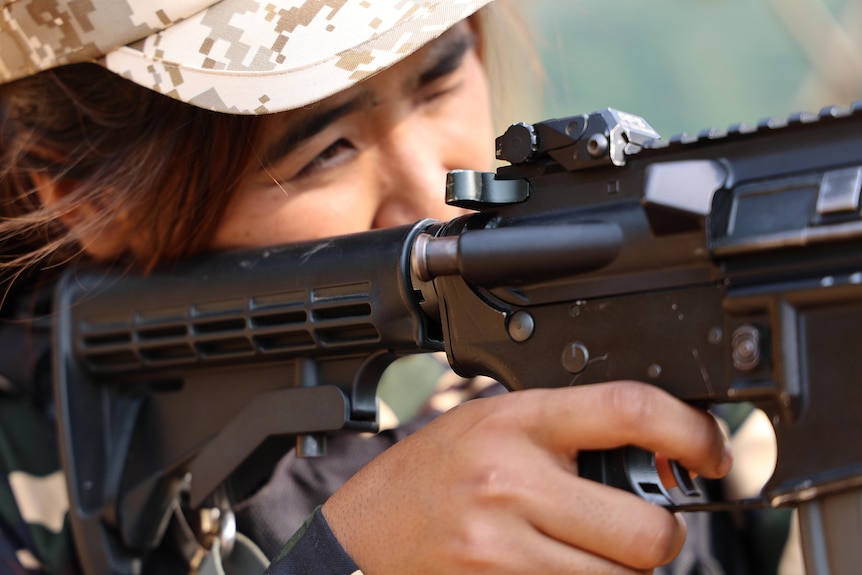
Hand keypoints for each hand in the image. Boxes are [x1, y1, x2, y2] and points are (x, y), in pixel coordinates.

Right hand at [322, 381, 731, 574]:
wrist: (365, 534)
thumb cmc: (431, 473)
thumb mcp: (492, 421)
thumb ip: (565, 427)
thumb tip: (652, 445)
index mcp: (516, 421)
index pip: (627, 410)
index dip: (690, 431)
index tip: (710, 450)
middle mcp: (513, 482)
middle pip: (647, 531)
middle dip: (659, 535)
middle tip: (640, 525)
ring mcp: (505, 548)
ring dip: (622, 570)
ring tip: (585, 546)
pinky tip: (557, 565)